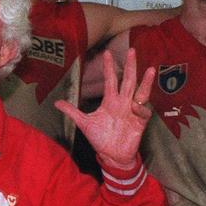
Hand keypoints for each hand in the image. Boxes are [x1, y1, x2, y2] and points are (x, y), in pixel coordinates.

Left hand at [55, 49, 154, 169]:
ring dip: (145, 82)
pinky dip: (141, 108)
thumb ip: (72, 111)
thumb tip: (56, 103)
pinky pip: (144, 112)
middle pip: (128, 80)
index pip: (111, 80)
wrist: (111, 155)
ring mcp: (132, 111)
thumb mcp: (84, 123)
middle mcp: (123, 102)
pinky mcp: (140, 122)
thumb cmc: (100, 138)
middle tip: (131, 50)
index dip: (109, 67)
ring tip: (149, 70)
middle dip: (130, 66)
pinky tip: (136, 106)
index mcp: (110, 101)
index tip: (106, 52)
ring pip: (141, 93)